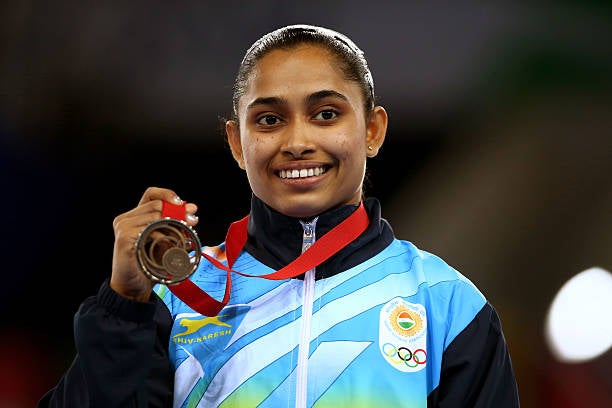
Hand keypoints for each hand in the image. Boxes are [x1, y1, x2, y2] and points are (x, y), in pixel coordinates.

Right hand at [110, 187, 198, 301]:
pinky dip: (162, 236)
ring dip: (173, 225)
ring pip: (155, 216)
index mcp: (134, 216)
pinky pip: (149, 230)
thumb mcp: (166, 240)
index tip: (183, 203)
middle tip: (193, 222)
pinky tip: (169, 246)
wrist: (134, 286)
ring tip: (183, 238)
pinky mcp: (124, 238)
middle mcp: (125, 218)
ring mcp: (123, 227)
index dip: (168, 194)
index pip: (151, 194)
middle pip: (157, 205)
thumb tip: (192, 209)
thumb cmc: (149, 263)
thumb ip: (176, 224)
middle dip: (179, 212)